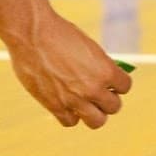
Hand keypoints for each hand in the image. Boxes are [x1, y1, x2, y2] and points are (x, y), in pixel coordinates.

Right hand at [7, 11, 131, 127]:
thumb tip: (105, 80)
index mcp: (105, 71)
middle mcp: (93, 88)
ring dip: (93, 113)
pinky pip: (70, 121)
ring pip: (96, 121)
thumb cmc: (59, 34)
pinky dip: (70, 115)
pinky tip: (66, 103)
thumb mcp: (88, 46)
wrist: (31, 33)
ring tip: (85, 103)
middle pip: (113, 107)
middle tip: (98, 93)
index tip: (111, 82)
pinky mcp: (55, 105)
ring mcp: (74, 100)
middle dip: (107, 99)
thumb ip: (99, 66)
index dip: (118, 84)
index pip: (125, 87)